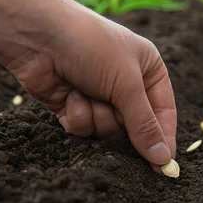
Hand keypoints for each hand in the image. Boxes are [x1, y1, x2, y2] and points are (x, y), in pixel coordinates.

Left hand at [1, 0, 176, 172]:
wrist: (38, 36)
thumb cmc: (91, 47)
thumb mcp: (126, 84)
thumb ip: (144, 124)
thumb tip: (163, 159)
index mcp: (148, 71)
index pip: (164, 113)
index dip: (164, 139)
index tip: (164, 166)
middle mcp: (125, 84)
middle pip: (134, 127)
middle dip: (120, 120)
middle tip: (111, 106)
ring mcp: (98, 96)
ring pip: (107, 131)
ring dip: (96, 115)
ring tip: (85, 90)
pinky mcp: (74, 107)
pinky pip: (84, 128)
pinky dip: (77, 114)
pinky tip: (68, 93)